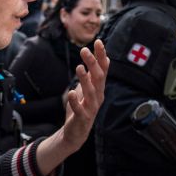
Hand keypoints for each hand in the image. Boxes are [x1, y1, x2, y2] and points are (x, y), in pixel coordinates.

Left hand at [35, 39, 108, 175]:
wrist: (76, 133)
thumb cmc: (81, 108)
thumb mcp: (88, 89)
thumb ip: (93, 75)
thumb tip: (102, 57)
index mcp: (99, 88)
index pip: (103, 69)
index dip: (102, 56)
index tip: (98, 42)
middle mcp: (98, 96)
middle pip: (99, 78)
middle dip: (93, 63)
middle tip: (84, 50)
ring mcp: (91, 108)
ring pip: (91, 92)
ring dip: (85, 79)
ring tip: (79, 67)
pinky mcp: (82, 118)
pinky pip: (80, 109)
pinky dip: (76, 101)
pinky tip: (72, 92)